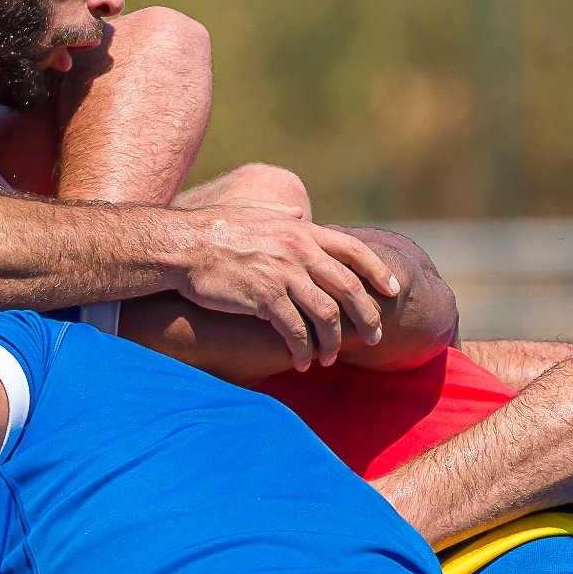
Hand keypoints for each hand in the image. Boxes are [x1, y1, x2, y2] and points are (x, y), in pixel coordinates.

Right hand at [176, 204, 400, 370]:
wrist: (180, 246)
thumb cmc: (212, 229)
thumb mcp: (252, 211)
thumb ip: (280, 214)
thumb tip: (299, 213)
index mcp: (299, 231)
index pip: (354, 250)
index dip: (378, 271)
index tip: (392, 290)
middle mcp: (298, 250)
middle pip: (349, 288)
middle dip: (367, 317)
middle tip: (372, 337)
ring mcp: (283, 275)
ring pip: (326, 316)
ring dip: (333, 342)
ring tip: (330, 357)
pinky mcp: (264, 298)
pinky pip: (295, 332)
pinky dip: (303, 350)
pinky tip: (301, 362)